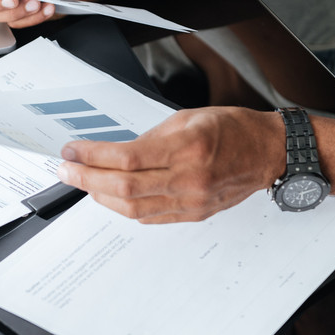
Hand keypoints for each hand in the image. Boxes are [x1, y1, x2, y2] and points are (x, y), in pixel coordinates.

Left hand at [56, 107, 285, 222]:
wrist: (268, 152)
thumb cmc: (234, 129)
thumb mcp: (189, 117)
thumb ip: (152, 136)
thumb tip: (116, 152)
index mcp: (187, 147)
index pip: (127, 158)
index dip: (92, 156)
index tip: (72, 151)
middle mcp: (189, 178)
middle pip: (124, 187)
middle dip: (86, 179)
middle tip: (66, 169)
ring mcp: (192, 201)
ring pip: (133, 208)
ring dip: (101, 196)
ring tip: (83, 182)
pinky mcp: (194, 215)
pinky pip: (150, 217)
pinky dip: (125, 207)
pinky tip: (110, 196)